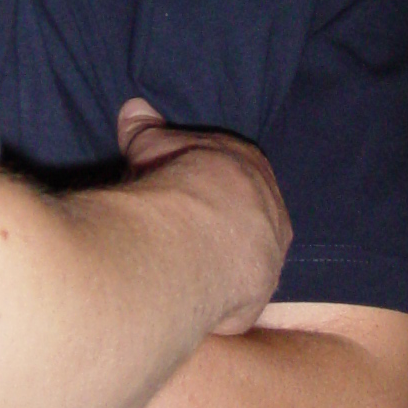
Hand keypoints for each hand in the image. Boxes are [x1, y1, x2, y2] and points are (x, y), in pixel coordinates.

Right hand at [116, 98, 290, 335]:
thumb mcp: (154, 145)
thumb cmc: (178, 178)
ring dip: (219, 261)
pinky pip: (234, 298)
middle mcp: (272, 210)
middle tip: (179, 232)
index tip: (179, 190)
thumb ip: (146, 128)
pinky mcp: (255, 299)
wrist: (199, 233)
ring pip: (246, 258)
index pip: (232, 171)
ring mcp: (269, 257)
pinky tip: (187, 299)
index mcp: (253, 167)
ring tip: (182, 267)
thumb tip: (135, 108)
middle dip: (216, 222)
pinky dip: (212, 298)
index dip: (204, 180)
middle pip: (245, 215)